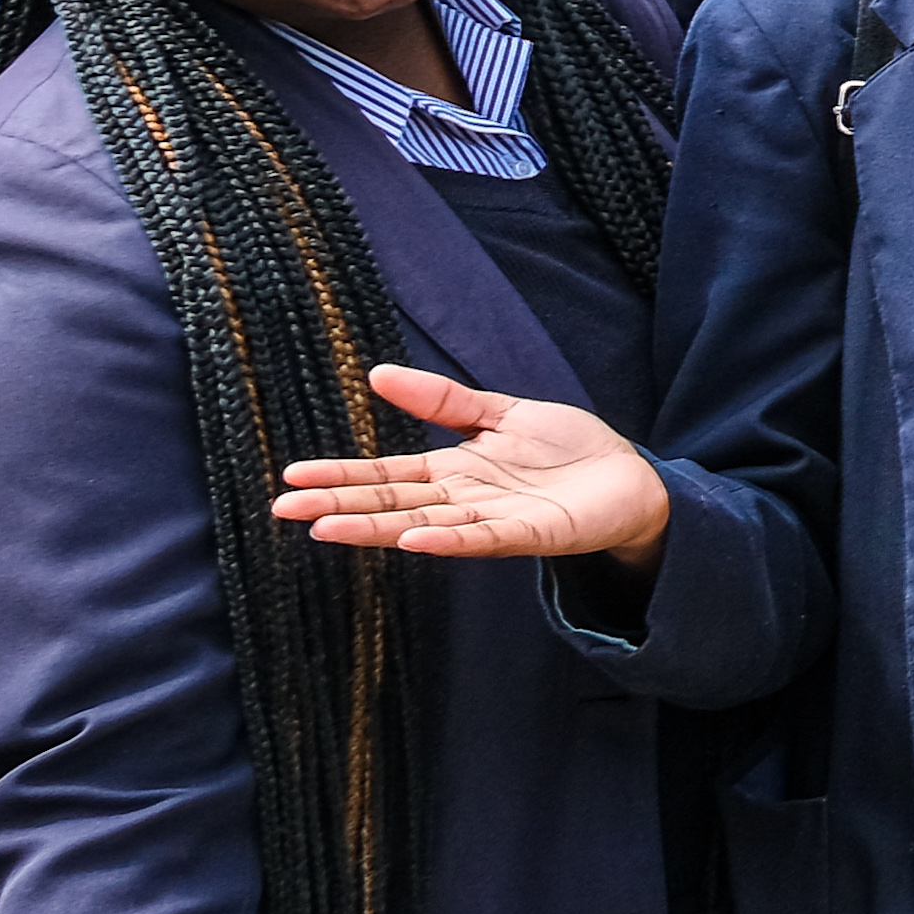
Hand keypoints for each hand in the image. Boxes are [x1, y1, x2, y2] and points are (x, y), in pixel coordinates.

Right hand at [276, 363, 669, 572]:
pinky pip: (482, 538)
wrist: (629, 477)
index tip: (290, 477)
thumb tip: (377, 373)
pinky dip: (448, 539)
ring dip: (377, 528)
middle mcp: (463, 500)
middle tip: (284, 510)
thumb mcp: (501, 413)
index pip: (385, 474)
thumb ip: (444, 400)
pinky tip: (413, 540)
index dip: (340, 475)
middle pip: (391, 504)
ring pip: (423, 525)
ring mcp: (492, 520)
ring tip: (326, 528)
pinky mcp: (530, 534)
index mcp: (453, 470)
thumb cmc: (566, 449)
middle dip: (338, 506)